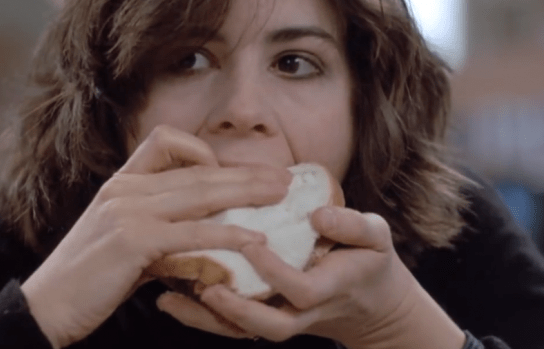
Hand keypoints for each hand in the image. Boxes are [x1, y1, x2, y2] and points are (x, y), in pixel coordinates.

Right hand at [21, 125, 291, 347]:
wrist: (47, 307)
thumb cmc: (88, 279)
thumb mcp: (122, 242)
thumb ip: (159, 230)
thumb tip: (203, 237)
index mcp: (121, 182)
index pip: (165, 141)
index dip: (203, 150)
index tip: (233, 170)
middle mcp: (125, 189)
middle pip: (197, 170)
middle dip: (244, 173)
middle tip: (281, 178)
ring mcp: (128, 211)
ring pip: (200, 193)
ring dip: (246, 193)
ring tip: (279, 196)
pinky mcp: (133, 241)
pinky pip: (192, 233)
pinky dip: (228, 235)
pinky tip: (255, 240)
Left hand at [157, 207, 465, 348]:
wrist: (367, 300)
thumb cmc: (368, 259)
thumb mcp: (374, 236)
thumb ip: (352, 225)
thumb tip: (317, 214)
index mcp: (331, 287)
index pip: (302, 289)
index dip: (277, 271)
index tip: (251, 244)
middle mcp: (304, 311)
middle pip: (269, 324)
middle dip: (235, 310)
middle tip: (204, 287)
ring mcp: (283, 317)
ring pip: (244, 330)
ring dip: (207, 318)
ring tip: (169, 298)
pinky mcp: (265, 314)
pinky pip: (232, 324)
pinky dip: (201, 316)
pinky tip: (169, 299)